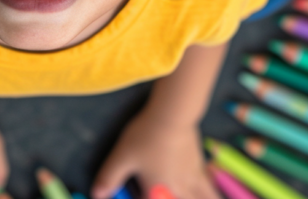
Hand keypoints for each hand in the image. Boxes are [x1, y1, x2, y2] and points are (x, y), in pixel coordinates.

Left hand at [91, 112, 219, 198]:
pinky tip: (207, 193)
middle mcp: (177, 192)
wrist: (173, 116)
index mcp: (157, 193)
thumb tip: (97, 194)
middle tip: (159, 191)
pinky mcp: (200, 169)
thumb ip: (109, 178)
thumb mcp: (121, 157)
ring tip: (186, 195)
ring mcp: (192, 182)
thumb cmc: (145, 137)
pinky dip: (210, 195)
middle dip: (167, 198)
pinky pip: (209, 190)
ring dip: (195, 198)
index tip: (140, 191)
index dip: (142, 196)